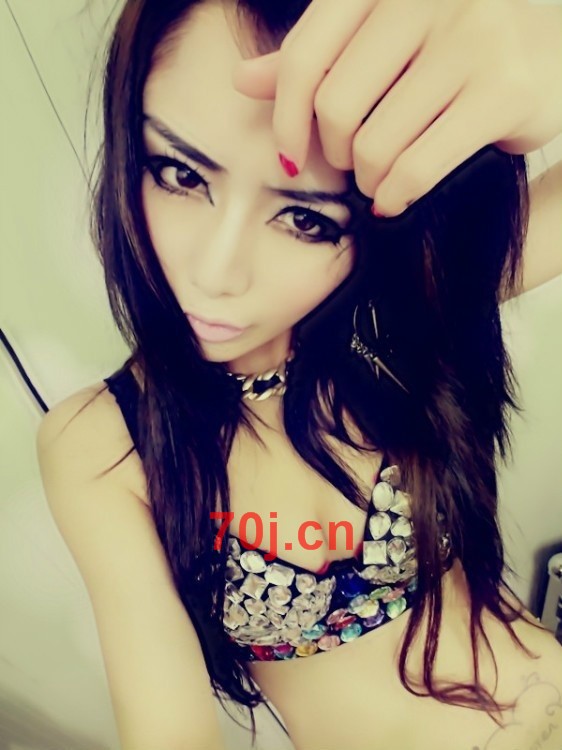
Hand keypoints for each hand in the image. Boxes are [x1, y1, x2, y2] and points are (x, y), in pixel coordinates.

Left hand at [232, 0, 561, 216]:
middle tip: (352, 164)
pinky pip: (416, 167)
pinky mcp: (506, 92)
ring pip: (376, 144)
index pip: (306, 57)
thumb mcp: (385, 39)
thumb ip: (321, 56)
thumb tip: (245, 81)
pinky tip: (396, 199)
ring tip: (379, 179)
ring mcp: (475, 39)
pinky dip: (396, 195)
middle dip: (335, 154)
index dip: (287, 119)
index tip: (291, 158)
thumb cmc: (459, 45)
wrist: (555, 50)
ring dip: (369, 179)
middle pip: (336, 107)